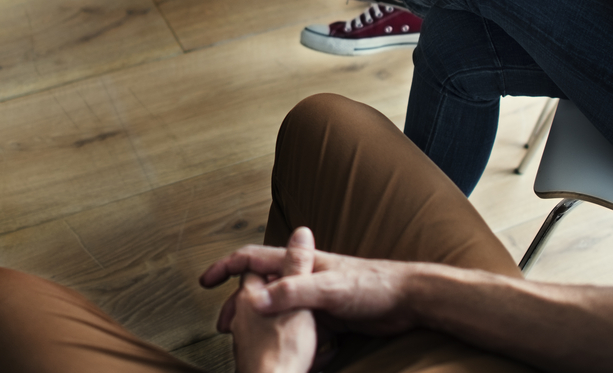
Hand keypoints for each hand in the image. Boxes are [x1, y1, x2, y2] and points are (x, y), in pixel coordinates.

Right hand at [203, 241, 416, 336]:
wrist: (408, 300)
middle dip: (238, 306)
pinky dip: (286, 338)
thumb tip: (254, 298)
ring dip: (261, 325)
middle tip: (222, 327)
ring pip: (277, 310)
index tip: (205, 282)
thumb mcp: (329, 289)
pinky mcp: (328, 316)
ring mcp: (315, 296)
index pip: (253, 259)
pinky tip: (286, 354)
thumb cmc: (373, 286)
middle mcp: (304, 276)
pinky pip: (297, 327)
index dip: (226, 267)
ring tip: (247, 345)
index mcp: (299, 263)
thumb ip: (293, 291)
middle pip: (260, 287)